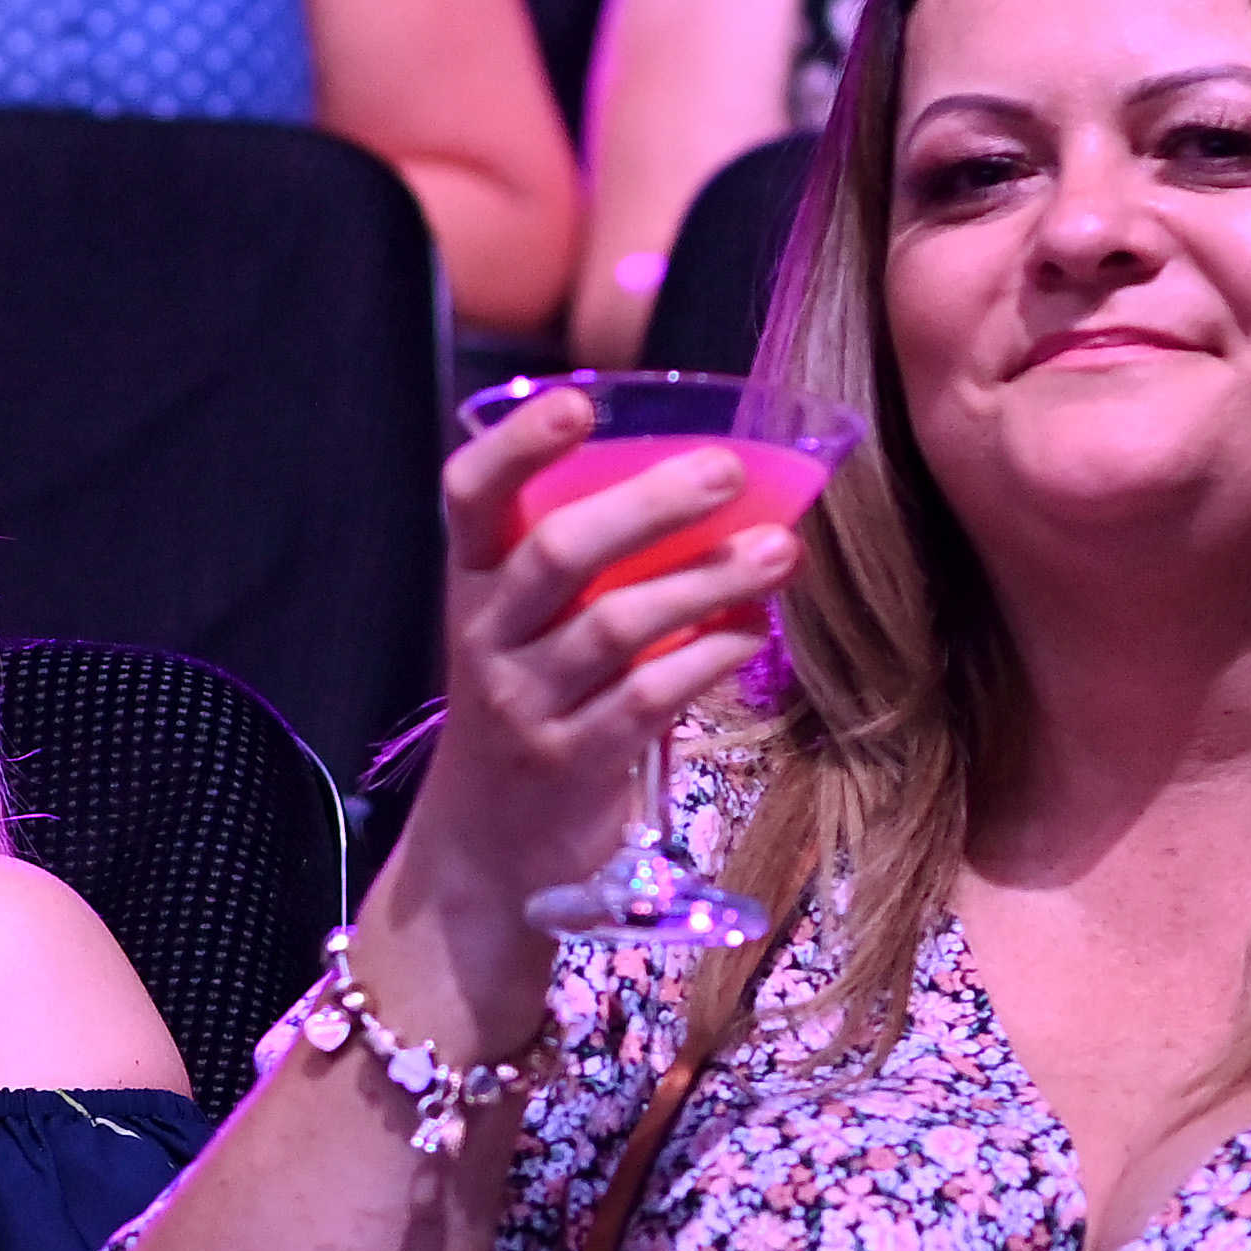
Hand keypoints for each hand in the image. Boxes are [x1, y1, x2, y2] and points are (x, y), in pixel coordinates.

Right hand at [361, 381, 800, 1021]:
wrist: (484, 849)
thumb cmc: (529, 706)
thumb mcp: (527, 630)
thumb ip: (587, 566)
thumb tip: (718, 487)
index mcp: (471, 584)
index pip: (469, 495)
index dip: (517, 444)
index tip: (576, 401)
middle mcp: (486, 637)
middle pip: (557, 553)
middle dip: (648, 506)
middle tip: (729, 470)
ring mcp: (526, 704)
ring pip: (615, 628)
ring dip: (705, 581)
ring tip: (781, 549)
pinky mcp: (573, 763)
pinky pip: (650, 699)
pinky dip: (711, 656)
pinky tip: (757, 628)